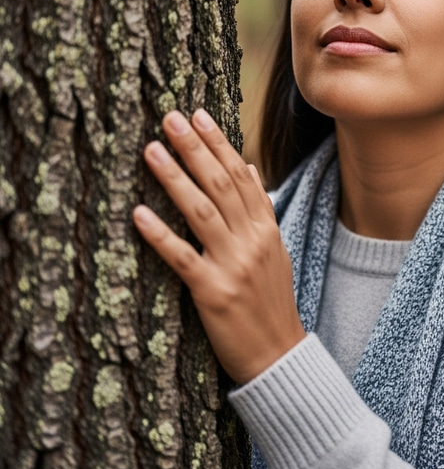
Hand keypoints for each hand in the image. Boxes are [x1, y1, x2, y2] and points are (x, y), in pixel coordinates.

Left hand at [133, 109, 304, 383]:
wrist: (279, 353)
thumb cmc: (271, 300)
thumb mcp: (275, 249)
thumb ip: (260, 208)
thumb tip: (250, 168)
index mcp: (266, 228)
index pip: (241, 174)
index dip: (219, 143)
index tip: (199, 115)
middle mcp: (251, 240)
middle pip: (221, 184)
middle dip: (195, 148)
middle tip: (171, 118)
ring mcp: (233, 265)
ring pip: (201, 211)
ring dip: (175, 178)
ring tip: (152, 150)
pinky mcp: (212, 293)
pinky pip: (182, 258)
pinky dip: (160, 235)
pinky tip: (138, 213)